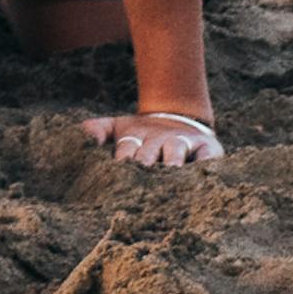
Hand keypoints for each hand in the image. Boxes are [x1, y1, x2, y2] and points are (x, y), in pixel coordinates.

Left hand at [89, 109, 221, 168]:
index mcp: (137, 137)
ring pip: (175, 150)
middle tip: (141, 174)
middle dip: (144, 163)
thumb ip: (98, 129)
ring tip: (170, 171)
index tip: (118, 170)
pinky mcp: (208, 149)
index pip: (126, 148)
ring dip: (172, 160)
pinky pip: (209, 157)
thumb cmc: (144, 134)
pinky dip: (206, 163)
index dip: (123, 157)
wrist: (181, 119)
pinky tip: (204, 173)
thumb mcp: (119, 128)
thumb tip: (84, 135)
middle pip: (150, 151)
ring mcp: (184, 143)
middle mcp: (159, 140)